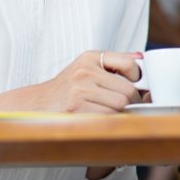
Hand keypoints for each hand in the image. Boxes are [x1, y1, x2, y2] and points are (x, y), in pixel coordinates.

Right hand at [0, 51, 142, 113]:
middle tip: (132, 107)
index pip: (129, 64)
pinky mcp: (77, 111)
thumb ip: (114, 62)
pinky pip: (107, 118)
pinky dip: (111, 122)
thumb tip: (141, 57)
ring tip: (116, 114)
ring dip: (123, 114)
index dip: (137, 77)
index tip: (136, 84)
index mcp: (89, 58)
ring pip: (119, 106)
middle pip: (127, 91)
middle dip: (134, 102)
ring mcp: (80, 92)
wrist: (37, 105)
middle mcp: (84, 72)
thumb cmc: (67, 88)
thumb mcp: (87, 67)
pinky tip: (105, 120)